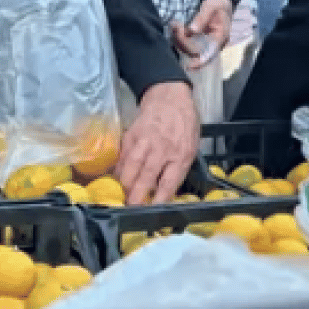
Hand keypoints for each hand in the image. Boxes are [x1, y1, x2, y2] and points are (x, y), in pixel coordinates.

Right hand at [116, 82, 198, 203]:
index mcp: (181, 153)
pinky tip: (117, 179)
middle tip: (131, 208)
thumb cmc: (184, 124)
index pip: (169, 181)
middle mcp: (163, 148)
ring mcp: (145, 141)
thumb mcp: (192, 146)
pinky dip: (119, 169)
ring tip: (121, 196)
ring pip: (132, 166)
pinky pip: (123, 156)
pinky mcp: (132, 135)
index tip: (153, 210)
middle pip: (147, 176)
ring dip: (125, 184)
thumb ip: (180, 167)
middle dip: (137, 195)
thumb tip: (166, 190)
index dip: (160, 198)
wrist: (169, 98)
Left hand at [171, 0, 232, 70]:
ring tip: (174, 26)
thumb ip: (202, 18)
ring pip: (190, 49)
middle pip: (196, 52)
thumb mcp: (210, 6)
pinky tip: (176, 28)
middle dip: (183, 42)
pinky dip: (181, 38)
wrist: (221, 1)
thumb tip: (192, 30)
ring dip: (180, 41)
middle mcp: (214, 44)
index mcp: (220, 37)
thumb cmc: (218, 3)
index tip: (189, 66)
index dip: (200, 62)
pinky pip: (189, 44)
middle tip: (176, 27)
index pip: (211, 54)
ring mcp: (207, 43)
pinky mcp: (200, 40)